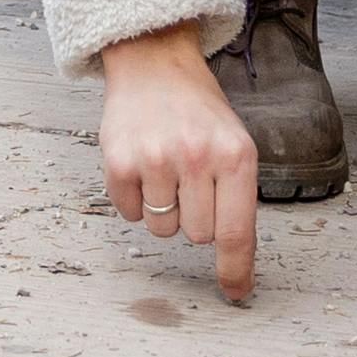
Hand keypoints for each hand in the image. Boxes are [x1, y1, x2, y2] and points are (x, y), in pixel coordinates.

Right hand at [95, 24, 257, 302]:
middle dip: (194, 217)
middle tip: (191, 181)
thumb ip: (237, 198)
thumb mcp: (234, 145)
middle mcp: (197, 157)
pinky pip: (129, 214)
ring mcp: (155, 159)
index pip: (236, 231)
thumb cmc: (199, 112)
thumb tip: (237, 261)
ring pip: (162, 228)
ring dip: (164, 209)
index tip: (235, 293)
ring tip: (165, 169)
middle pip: (197, 235)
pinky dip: (135, 200)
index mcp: (236, 155)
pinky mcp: (119, 162)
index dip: (235, 269)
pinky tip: (142, 166)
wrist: (153, 64)